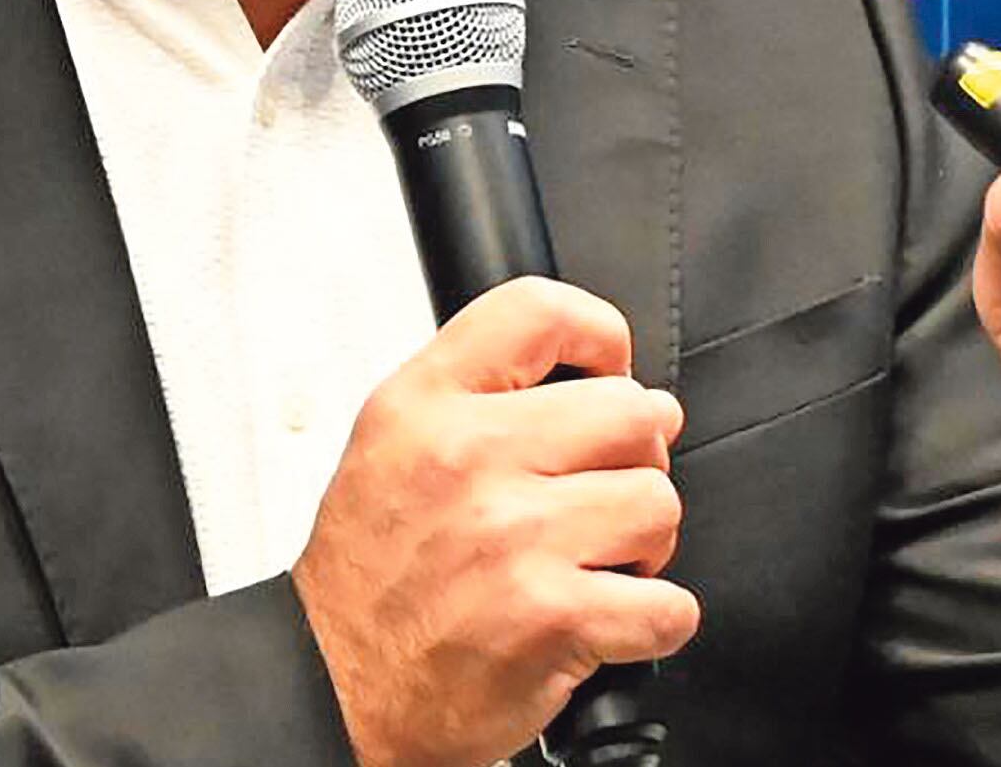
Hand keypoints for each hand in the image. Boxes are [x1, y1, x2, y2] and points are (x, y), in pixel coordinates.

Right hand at [290, 277, 699, 766]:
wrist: (332, 689)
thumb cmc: (368, 577)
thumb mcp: (391, 446)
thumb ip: (478, 393)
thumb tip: (601, 377)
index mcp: (425, 407)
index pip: (539, 312)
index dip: (599, 334)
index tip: (610, 368)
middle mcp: (469, 461)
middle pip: (632, 411)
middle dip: (636, 458)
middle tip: (603, 492)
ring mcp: (515, 539)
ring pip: (658, 504)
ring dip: (644, 544)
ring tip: (594, 561)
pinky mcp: (553, 618)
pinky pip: (668, 604)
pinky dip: (654, 622)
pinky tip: (606, 620)